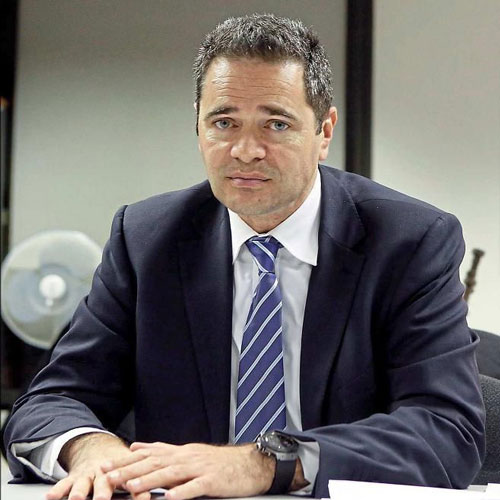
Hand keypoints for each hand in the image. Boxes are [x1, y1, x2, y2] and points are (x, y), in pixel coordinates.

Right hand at [45, 433, 145, 499]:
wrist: (97, 449)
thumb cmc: (117, 463)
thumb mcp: (128, 468)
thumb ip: (137, 482)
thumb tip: (150, 495)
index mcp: (119, 471)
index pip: (129, 480)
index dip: (136, 490)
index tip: (143, 497)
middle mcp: (102, 473)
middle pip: (103, 483)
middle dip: (103, 492)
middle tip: (102, 499)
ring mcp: (86, 475)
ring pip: (82, 484)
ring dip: (79, 491)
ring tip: (77, 498)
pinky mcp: (73, 478)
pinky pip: (63, 484)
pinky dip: (57, 490)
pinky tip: (50, 497)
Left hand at [101, 441, 277, 499]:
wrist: (246, 464)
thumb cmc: (216, 462)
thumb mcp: (187, 452)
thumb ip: (162, 450)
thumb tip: (137, 447)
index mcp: (178, 453)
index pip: (147, 456)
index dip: (124, 461)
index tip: (104, 466)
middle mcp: (185, 458)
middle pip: (154, 464)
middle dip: (129, 471)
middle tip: (107, 477)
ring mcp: (198, 468)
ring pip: (171, 474)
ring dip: (150, 481)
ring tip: (131, 487)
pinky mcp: (212, 480)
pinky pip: (195, 487)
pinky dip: (181, 492)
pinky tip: (168, 498)